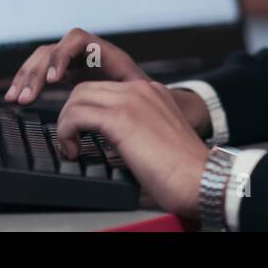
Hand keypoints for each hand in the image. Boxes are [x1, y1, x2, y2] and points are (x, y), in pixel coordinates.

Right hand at [5, 28, 148, 104]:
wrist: (152, 104)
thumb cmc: (149, 100)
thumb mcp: (140, 94)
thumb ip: (126, 94)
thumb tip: (113, 106)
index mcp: (106, 53)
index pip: (78, 40)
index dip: (62, 56)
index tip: (54, 81)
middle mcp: (87, 53)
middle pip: (54, 49)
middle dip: (36, 72)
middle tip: (25, 97)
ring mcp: (75, 62)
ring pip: (43, 60)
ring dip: (26, 77)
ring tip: (15, 99)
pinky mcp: (67, 74)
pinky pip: (42, 71)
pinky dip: (28, 83)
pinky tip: (16, 97)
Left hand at [54, 79, 210, 219]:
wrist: (201, 179)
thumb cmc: (184, 172)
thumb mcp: (157, 139)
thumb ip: (136, 130)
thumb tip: (108, 145)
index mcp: (151, 93)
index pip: (105, 88)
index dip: (86, 110)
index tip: (80, 132)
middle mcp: (141, 90)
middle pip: (87, 88)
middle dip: (70, 114)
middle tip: (70, 140)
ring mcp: (131, 100)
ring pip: (78, 97)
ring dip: (66, 123)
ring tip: (71, 147)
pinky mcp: (121, 118)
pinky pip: (77, 115)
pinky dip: (66, 132)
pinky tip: (74, 150)